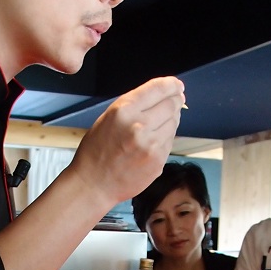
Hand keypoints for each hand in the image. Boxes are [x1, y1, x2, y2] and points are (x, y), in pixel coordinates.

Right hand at [67, 77, 186, 211]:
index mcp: (124, 110)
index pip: (158, 89)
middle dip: (176, 100)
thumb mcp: (108, 118)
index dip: (172, 85)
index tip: (177, 85)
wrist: (93, 184)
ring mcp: (151, 145)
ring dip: (170, 120)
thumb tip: (163, 95)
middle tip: (176, 101)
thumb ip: (134, 105)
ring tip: (157, 125)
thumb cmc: (97, 151)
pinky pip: (170, 142)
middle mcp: (139, 126)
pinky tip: (153, 142)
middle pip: (171, 105)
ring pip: (173, 123)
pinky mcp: (158, 161)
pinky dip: (165, 138)